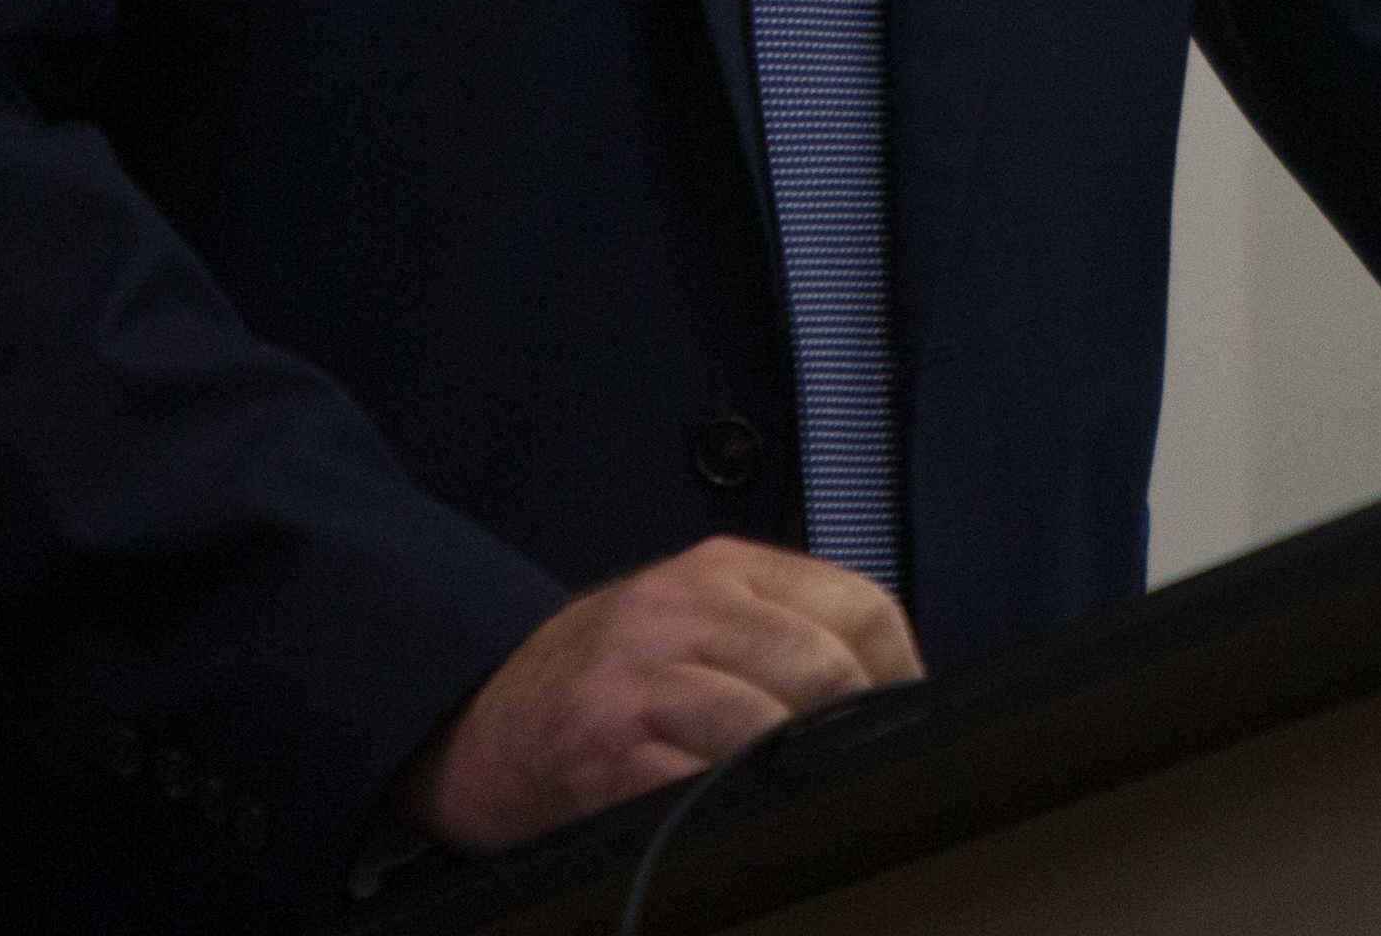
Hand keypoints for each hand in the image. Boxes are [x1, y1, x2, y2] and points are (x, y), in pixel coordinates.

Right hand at [400, 537, 922, 853]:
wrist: (475, 715)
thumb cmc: (604, 675)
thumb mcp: (693, 616)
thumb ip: (779, 629)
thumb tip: (890, 688)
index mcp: (722, 569)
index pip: (858, 604)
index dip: (900, 672)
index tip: (905, 718)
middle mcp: (682, 609)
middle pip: (825, 668)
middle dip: (853, 730)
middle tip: (854, 768)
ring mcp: (641, 679)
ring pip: (773, 727)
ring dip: (798, 771)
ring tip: (796, 792)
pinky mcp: (607, 753)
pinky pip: (706, 783)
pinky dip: (736, 804)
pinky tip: (733, 810)